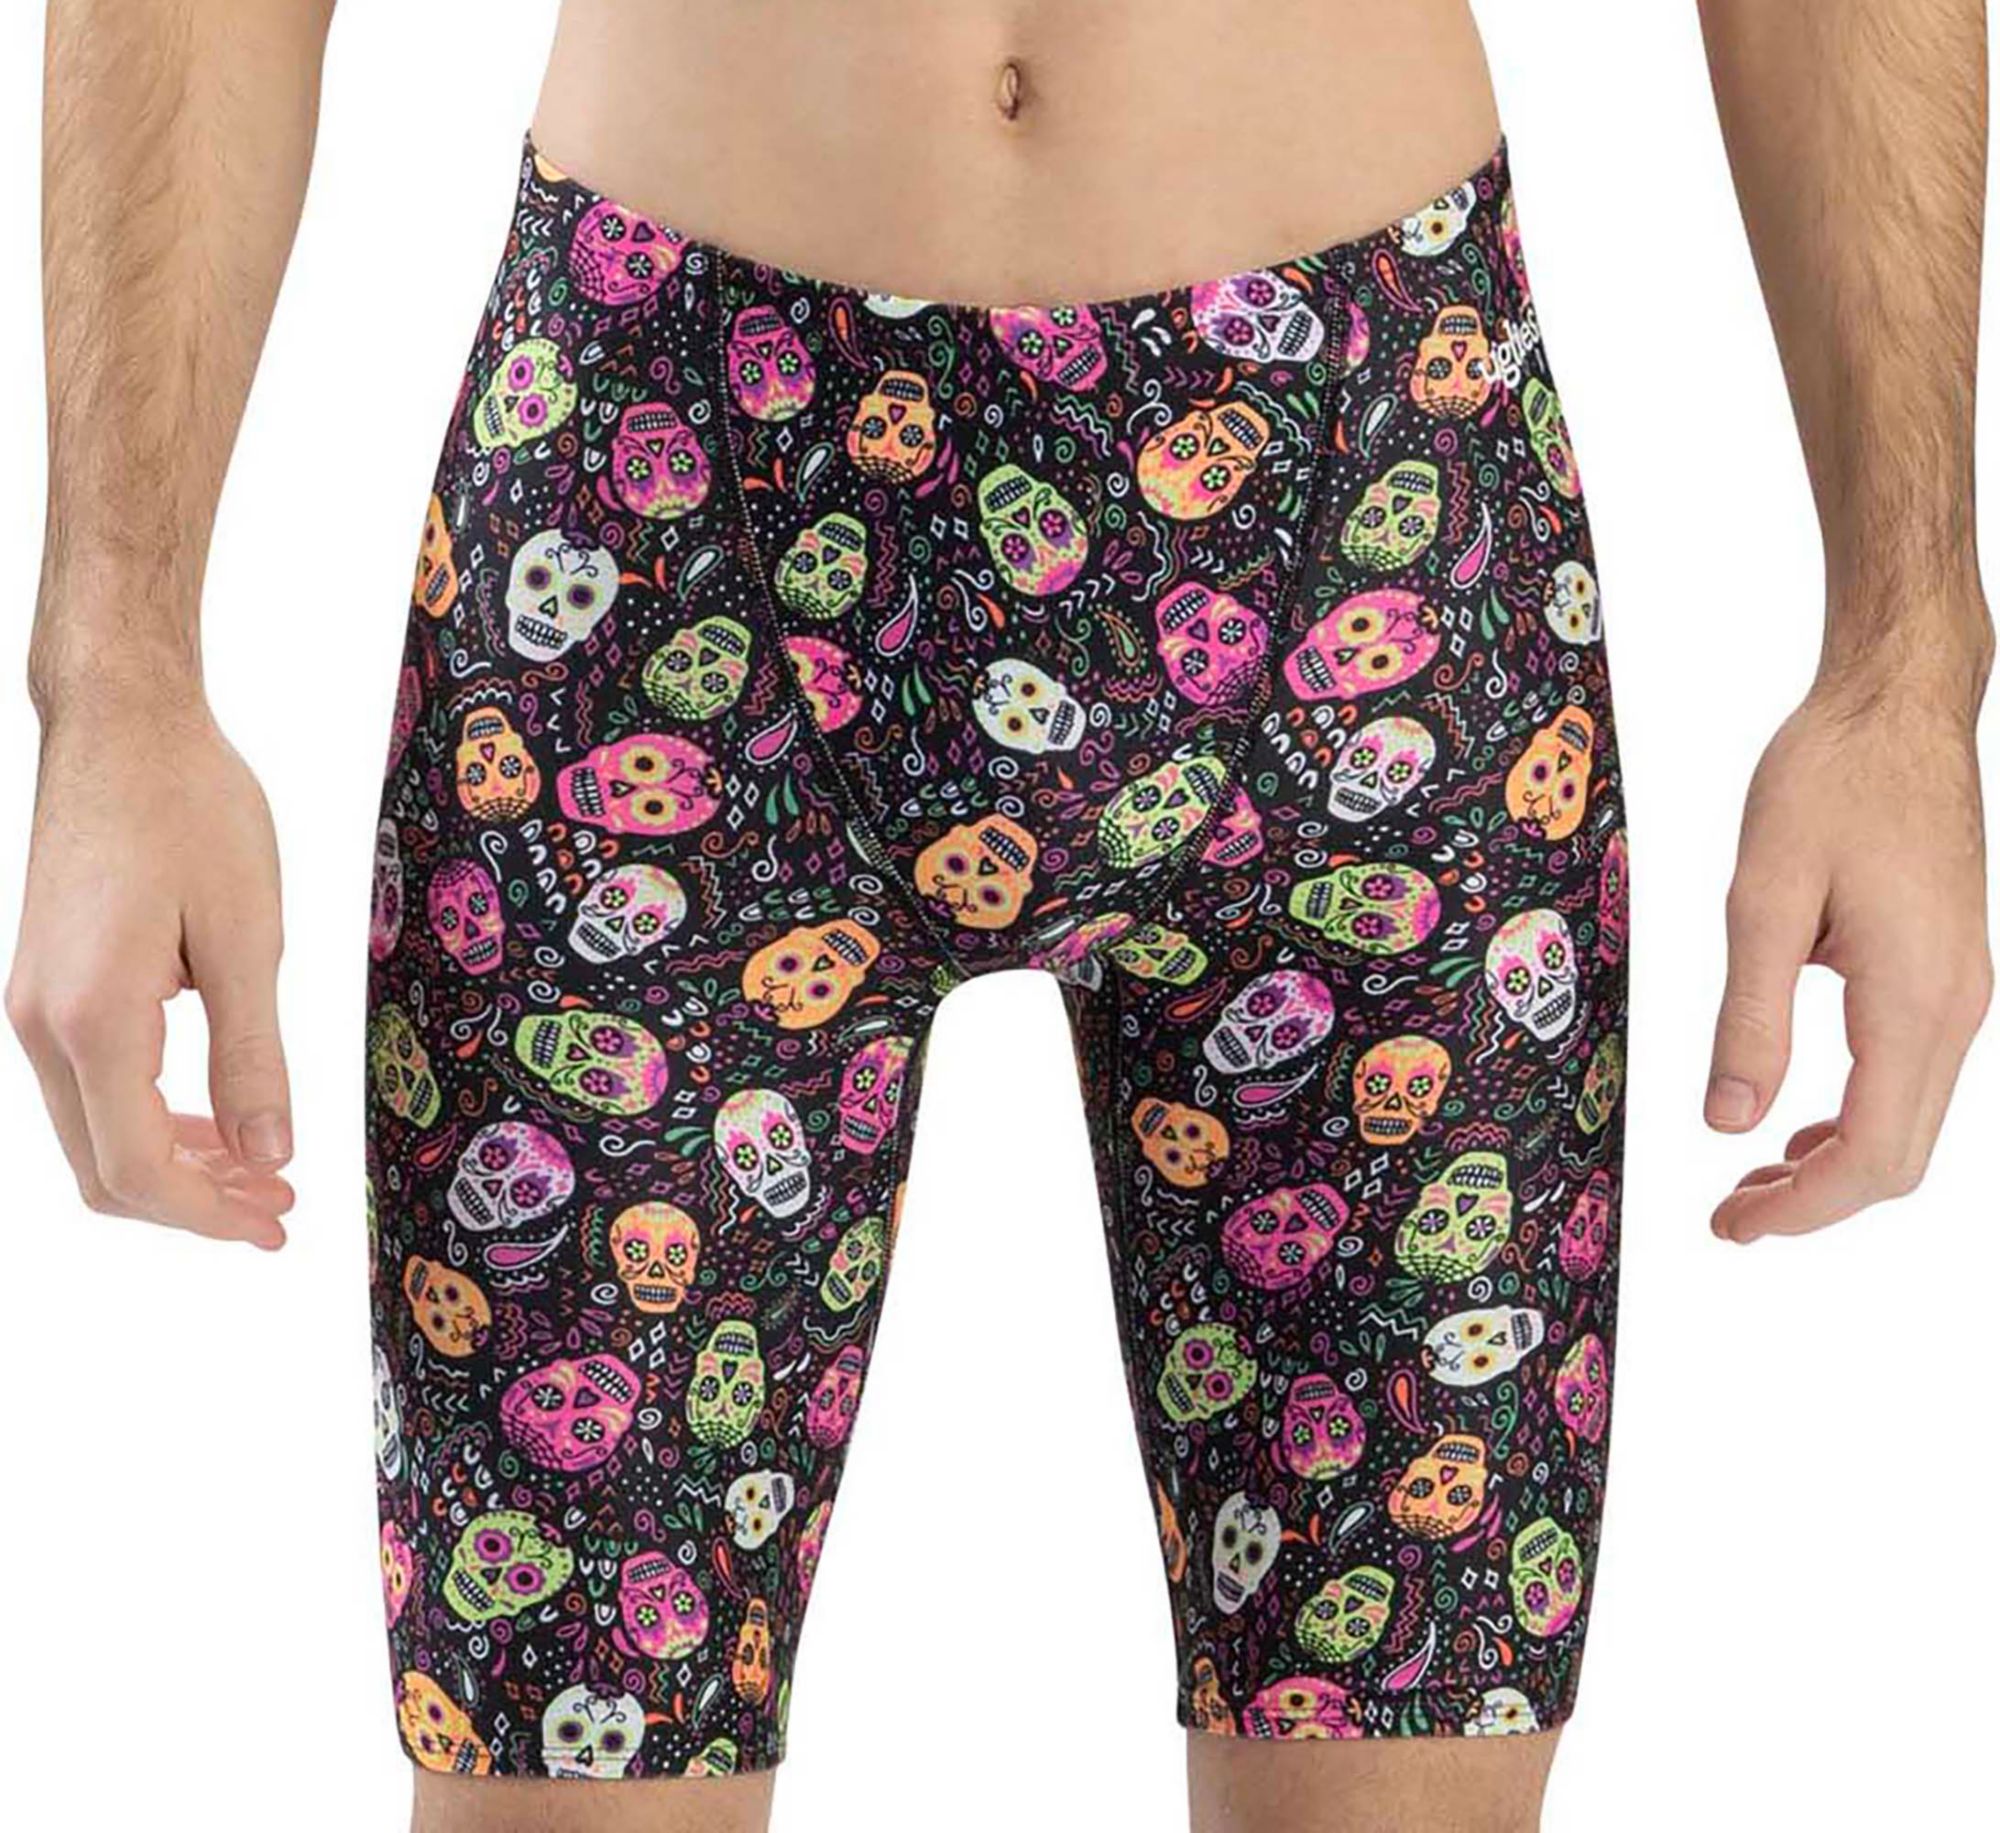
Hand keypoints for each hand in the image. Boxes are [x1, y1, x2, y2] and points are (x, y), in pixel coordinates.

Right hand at [7, 681, 295, 1245]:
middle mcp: (41, 1021)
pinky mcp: (45, 984)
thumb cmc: (192, 810)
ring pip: (91, 1133)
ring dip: (173, 1166)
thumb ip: (255, 1055)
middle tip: (280, 1208)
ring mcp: (33, 1004)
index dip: (209, 1214)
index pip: (138, 1166)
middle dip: (192, 1205)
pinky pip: (87, 1086)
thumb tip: (268, 1153)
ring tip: (259, 1173)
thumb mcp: (249, 937)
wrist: (121, 726)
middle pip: (103, 1169)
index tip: (277, 1223)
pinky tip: (213, 1119)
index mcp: (92, 1016)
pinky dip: (148, 1118)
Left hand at [1705, 666, 1991, 1240]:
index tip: (1731, 1227)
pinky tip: (1795, 1124)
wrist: (1896, 709)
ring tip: (1750, 1182)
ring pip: (1910, 1122)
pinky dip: (1855, 1119)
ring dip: (1834, 1167)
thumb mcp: (1763, 897)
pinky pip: (1910, 1077)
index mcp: (1912, 998)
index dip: (1801, 1209)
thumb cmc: (1831, 781)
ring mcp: (1959, 992)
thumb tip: (1730, 1121)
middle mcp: (1953, 1008)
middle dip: (1816, 1203)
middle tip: (1730, 1219)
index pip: (1871, 1153)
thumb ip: (1750, 1017)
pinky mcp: (1945, 973)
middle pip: (1900, 1156)